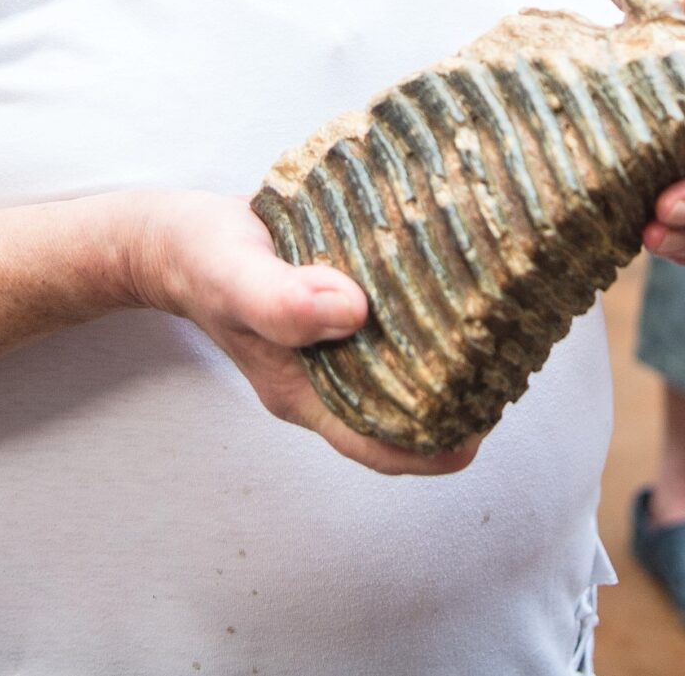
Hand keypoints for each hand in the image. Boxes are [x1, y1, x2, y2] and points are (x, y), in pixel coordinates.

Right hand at [129, 190, 480, 477]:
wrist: (176, 234)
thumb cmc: (201, 261)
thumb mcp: (233, 278)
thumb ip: (282, 301)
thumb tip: (353, 311)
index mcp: (304, 392)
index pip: (375, 445)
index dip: (430, 450)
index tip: (479, 431)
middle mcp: (327, 376)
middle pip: (401, 410)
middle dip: (454, 400)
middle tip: (507, 365)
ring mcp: (334, 344)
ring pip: (403, 366)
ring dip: (447, 353)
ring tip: (498, 323)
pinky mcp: (342, 304)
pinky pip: (391, 321)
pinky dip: (425, 307)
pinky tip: (456, 276)